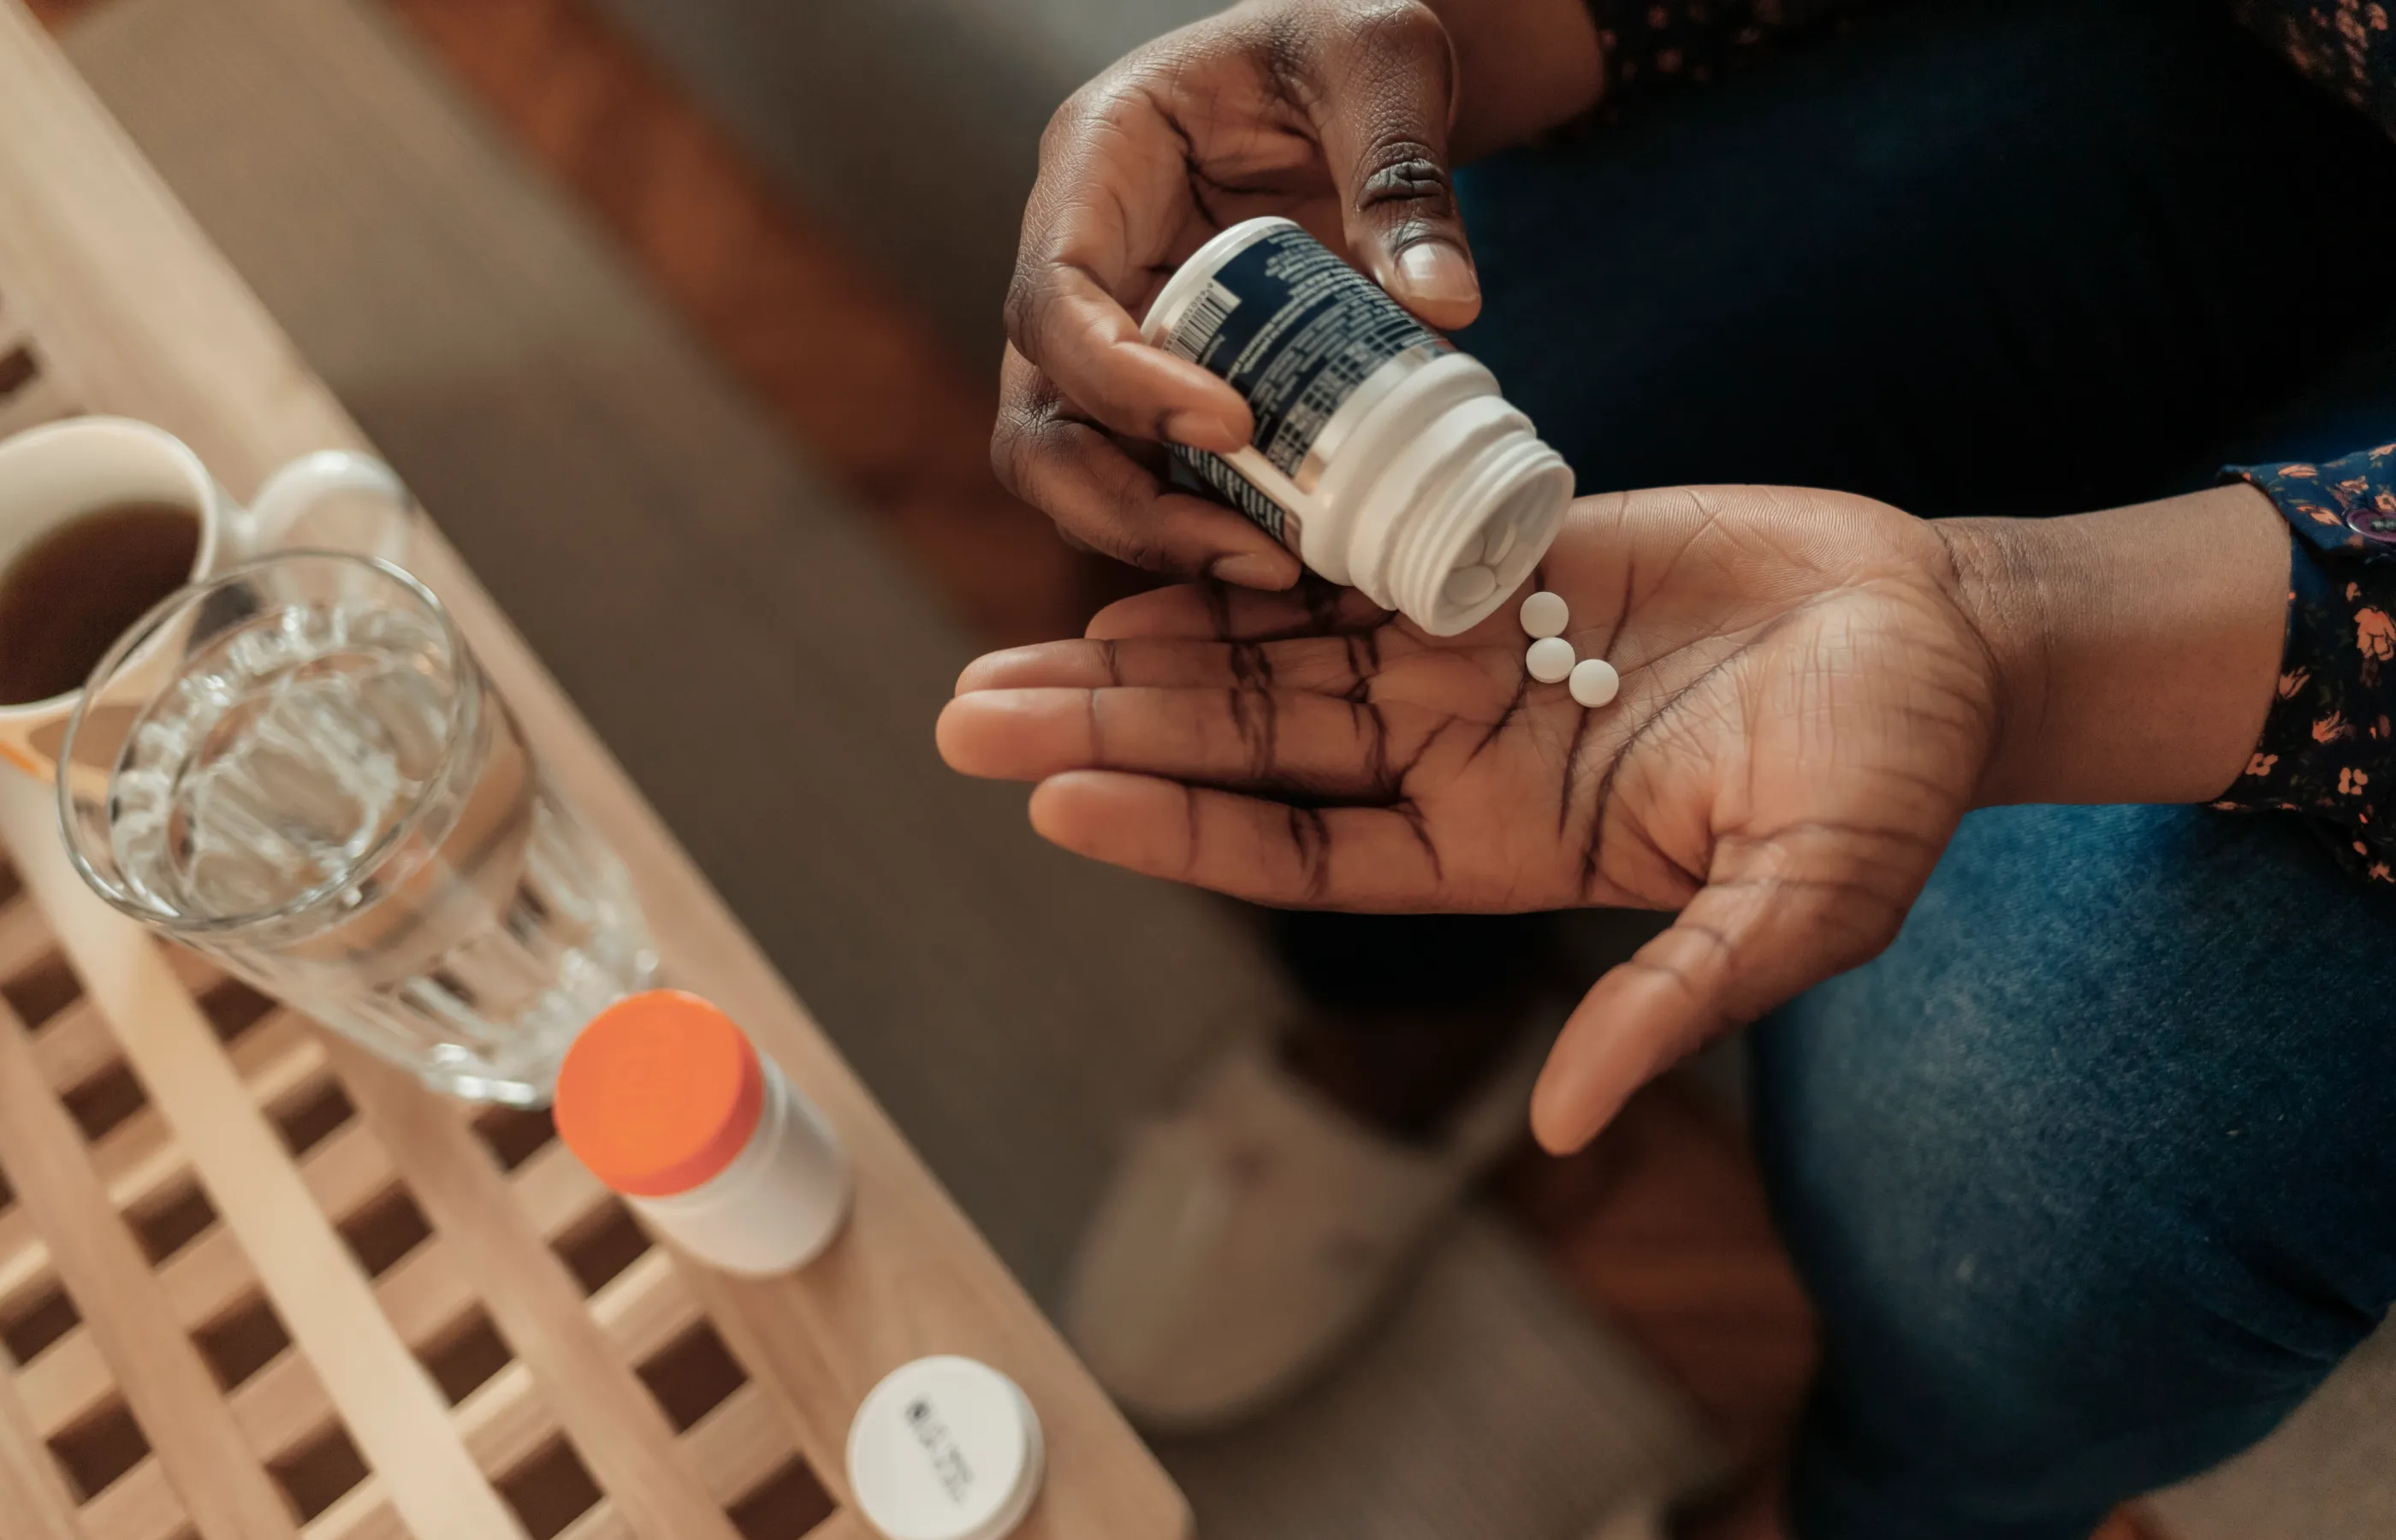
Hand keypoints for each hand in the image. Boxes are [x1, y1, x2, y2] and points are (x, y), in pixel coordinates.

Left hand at [938, 484, 2288, 1149]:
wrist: (1936, 635)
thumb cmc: (1883, 782)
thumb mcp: (1797, 906)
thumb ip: (1679, 999)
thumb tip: (1571, 1129)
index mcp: (1499, 848)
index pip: (1303, 852)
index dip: (1184, 832)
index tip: (1059, 806)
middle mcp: (1456, 755)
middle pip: (1252, 747)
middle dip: (1117, 729)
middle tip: (968, 715)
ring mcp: (1471, 653)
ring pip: (1277, 649)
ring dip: (1151, 641)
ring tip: (1017, 640)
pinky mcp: (1502, 553)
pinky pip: (1355, 544)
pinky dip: (1260, 539)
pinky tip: (1160, 528)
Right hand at [995, 0, 1600, 585]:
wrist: (1362, 77)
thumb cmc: (1352, 41)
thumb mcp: (1386, 66)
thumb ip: (1406, 173)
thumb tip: (1443, 306)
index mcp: (1099, 158)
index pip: (1050, 295)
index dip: (1118, 380)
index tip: (1230, 426)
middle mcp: (1080, 255)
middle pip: (1037, 413)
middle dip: (1121, 501)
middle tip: (1250, 550)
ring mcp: (1112, 330)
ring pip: (1077, 466)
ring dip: (1159, 535)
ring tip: (1280, 569)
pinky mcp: (1162, 384)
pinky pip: (1152, 477)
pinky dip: (1207, 526)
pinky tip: (1293, 558)